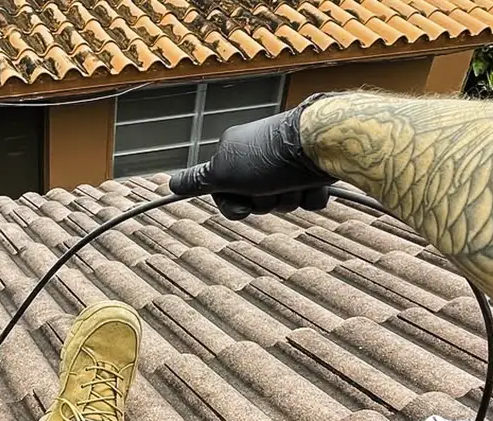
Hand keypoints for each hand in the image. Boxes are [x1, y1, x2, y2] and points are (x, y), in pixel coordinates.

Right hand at [168, 100, 335, 219]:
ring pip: (283, 199)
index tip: (243, 203)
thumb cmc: (270, 158)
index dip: (233, 204)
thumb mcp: (224, 172)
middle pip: (255, 199)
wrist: (321, 144)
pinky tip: (314, 183)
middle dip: (266, 202)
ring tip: (297, 183)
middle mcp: (259, 155)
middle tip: (271, 189)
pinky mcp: (312, 168)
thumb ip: (197, 180)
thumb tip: (171, 184)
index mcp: (234, 151)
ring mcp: (287, 162)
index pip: (224, 192)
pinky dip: (312, 195)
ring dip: (290, 198)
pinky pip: (308, 195)